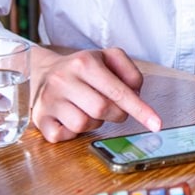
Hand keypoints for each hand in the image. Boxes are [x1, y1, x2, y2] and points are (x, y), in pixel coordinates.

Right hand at [29, 46, 161, 141]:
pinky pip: (63, 136)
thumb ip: (129, 72)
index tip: (156, 124)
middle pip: (103, 110)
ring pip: (83, 124)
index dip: (140, 110)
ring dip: (94, 123)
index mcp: (84, 62)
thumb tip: (136, 95)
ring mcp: (48, 100)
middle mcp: (63, 79)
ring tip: (89, 110)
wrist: (43, 71)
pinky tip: (71, 119)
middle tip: (115, 109)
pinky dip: (73, 133)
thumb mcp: (108, 58)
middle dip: (117, 114)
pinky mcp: (39, 118)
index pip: (118, 91)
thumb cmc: (82, 69)